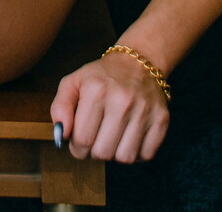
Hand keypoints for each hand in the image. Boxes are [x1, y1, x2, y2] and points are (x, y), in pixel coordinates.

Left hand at [51, 51, 169, 163]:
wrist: (137, 63)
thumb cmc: (101, 77)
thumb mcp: (73, 83)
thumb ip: (60, 108)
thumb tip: (61, 135)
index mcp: (97, 91)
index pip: (82, 140)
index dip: (77, 147)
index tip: (80, 140)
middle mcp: (122, 101)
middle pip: (103, 153)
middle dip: (95, 151)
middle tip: (96, 138)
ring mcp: (145, 111)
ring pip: (125, 158)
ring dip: (116, 153)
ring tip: (113, 137)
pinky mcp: (162, 119)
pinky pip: (147, 155)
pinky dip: (137, 152)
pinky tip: (130, 137)